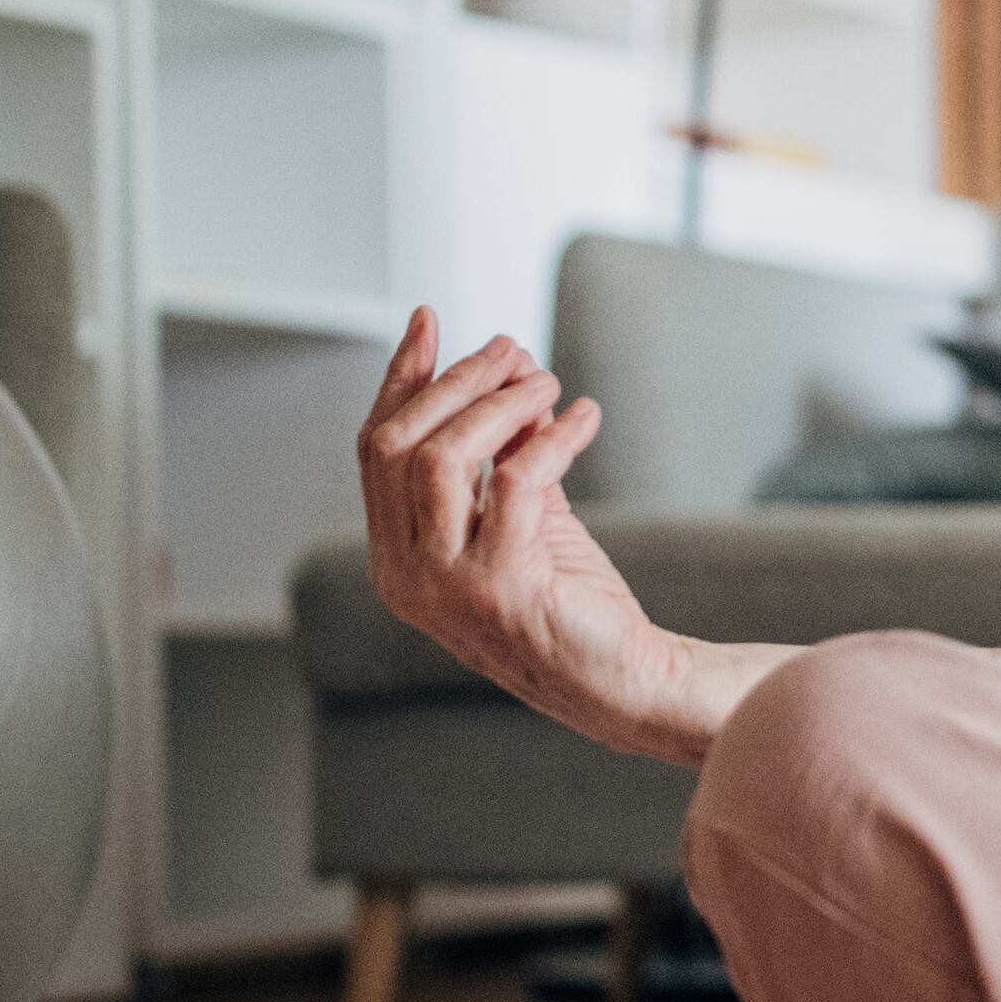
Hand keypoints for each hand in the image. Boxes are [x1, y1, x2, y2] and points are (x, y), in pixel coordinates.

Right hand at [353, 313, 709, 760]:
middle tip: (510, 350)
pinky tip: (586, 417)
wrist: (624, 680)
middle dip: (453, 382)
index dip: (401, 380)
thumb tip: (508, 370)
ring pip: (441, 457)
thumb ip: (503, 451)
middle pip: (398, 445)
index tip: (428, 321)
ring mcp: (447, 586)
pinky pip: (516, 481)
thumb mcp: (524, 513)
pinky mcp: (502, 588)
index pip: (375, 450)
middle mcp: (406, 575)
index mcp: (395, 557)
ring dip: (496, 404)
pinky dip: (553, 437)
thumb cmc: (570, 600)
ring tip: (546, 381)